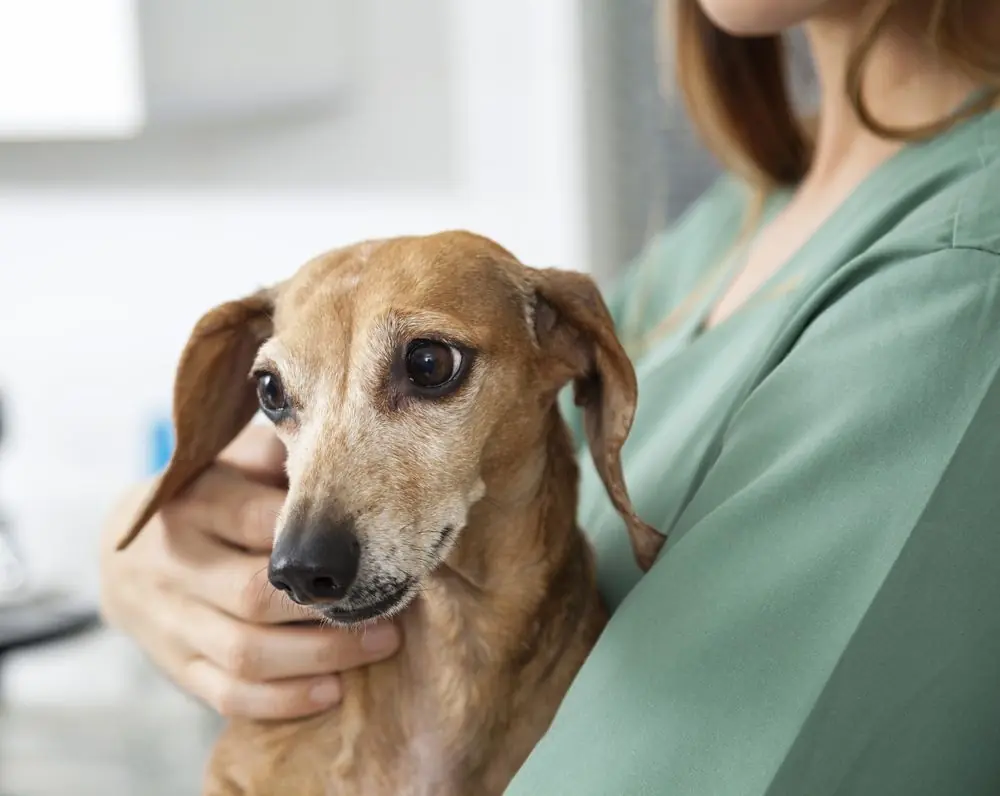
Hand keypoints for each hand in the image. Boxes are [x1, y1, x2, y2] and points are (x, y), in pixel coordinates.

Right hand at [98, 424, 400, 719]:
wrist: (128, 556)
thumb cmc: (209, 498)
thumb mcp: (234, 461)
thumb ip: (278, 455)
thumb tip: (340, 445)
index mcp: (195, 504)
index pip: (260, 522)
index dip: (319, 540)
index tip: (375, 543)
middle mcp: (176, 564)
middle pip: (254, 596)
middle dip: (329, 608)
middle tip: (389, 605)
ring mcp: (170, 620)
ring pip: (246, 653)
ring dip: (320, 657)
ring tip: (379, 645)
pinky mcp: (175, 665)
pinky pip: (227, 694)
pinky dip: (283, 700)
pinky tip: (332, 691)